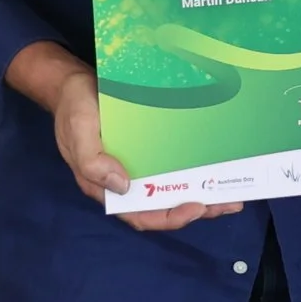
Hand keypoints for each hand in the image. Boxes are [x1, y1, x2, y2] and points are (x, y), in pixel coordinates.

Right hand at [48, 68, 242, 233]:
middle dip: (197, 209)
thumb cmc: (73, 109)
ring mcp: (136, 167)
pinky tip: (213, 167)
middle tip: (229, 203)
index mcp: (105, 187)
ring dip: (200, 194)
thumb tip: (122, 185)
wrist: (71, 83)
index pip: (140, 215)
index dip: (169, 218)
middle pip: (163, 207)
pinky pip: (171, 167)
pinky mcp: (145, 150)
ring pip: (171, 189)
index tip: (197, 207)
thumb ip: (92, 162)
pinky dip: (192, 171)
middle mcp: (124, 182)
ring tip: (229, 193)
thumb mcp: (78, 132)